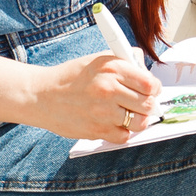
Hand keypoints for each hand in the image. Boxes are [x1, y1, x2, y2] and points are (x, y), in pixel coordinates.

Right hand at [30, 51, 161, 141]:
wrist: (42, 95)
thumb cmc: (71, 77)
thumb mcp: (97, 59)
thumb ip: (124, 61)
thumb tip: (146, 68)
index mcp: (112, 68)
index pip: (150, 83)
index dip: (154, 88)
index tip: (150, 90)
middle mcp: (109, 89)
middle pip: (148, 104)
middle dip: (148, 105)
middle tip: (140, 104)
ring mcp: (103, 112)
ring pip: (140, 122)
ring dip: (138, 120)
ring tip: (128, 114)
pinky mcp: (97, 130)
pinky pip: (124, 136)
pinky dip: (122, 132)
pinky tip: (113, 123)